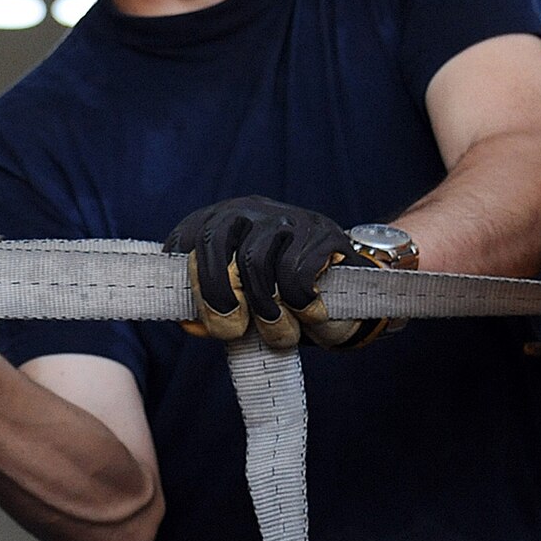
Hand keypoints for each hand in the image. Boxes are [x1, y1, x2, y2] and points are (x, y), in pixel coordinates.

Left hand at [165, 196, 379, 350]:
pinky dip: (298, 303)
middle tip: (232, 330)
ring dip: (264, 310)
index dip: (186, 280)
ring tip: (278, 330)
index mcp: (222, 220)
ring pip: (254, 264)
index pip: (187, 240)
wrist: (354, 294)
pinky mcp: (322, 232)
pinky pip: (295, 273)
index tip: (197, 316)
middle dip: (216, 298)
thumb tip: (190, 324)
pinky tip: (307, 312)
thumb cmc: (284, 301)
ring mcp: (287, 217)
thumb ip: (213, 311)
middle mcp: (250, 210)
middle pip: (213, 247)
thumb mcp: (243, 304)